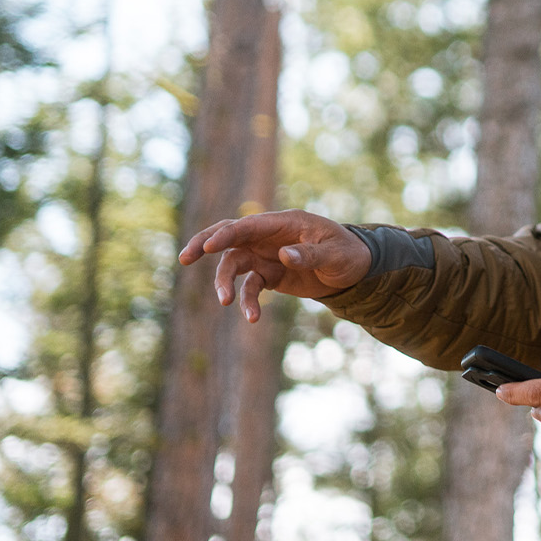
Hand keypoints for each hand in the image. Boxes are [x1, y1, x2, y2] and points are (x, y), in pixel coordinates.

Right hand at [178, 209, 371, 321]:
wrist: (356, 270)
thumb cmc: (347, 253)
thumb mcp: (334, 255)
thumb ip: (309, 255)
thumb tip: (282, 256)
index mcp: (284, 222)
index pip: (248, 225)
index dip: (227, 234)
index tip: (207, 247)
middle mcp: (269, 237)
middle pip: (229, 235)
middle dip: (204, 244)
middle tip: (184, 258)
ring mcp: (266, 255)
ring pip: (234, 264)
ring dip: (226, 283)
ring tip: (226, 302)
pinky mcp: (269, 275)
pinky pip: (250, 287)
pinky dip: (247, 301)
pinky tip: (252, 318)